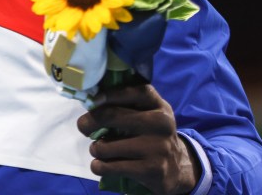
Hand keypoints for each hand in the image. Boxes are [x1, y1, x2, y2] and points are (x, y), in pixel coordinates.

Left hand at [77, 83, 200, 194]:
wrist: (178, 168)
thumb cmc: (152, 135)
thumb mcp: (150, 114)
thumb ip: (128, 104)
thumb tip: (90, 98)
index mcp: (158, 106)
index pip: (132, 91)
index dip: (108, 94)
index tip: (93, 100)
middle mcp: (160, 123)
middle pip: (112, 115)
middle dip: (89, 121)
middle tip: (83, 127)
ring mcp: (157, 148)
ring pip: (106, 146)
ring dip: (95, 149)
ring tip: (99, 150)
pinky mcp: (151, 170)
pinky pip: (110, 167)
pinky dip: (98, 166)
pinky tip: (100, 165)